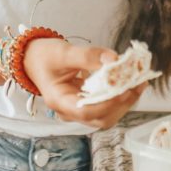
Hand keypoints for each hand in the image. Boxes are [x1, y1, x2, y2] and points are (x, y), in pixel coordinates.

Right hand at [23, 39, 147, 128]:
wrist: (32, 58)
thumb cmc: (43, 55)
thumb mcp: (63, 52)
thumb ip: (88, 56)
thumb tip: (114, 60)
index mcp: (59, 101)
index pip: (86, 111)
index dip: (108, 102)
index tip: (125, 87)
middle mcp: (69, 111)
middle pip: (100, 118)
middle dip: (122, 103)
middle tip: (138, 83)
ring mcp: (78, 109)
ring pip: (106, 115)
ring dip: (124, 101)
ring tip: (138, 82)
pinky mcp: (86, 103)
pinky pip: (105, 106)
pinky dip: (119, 96)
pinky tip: (128, 83)